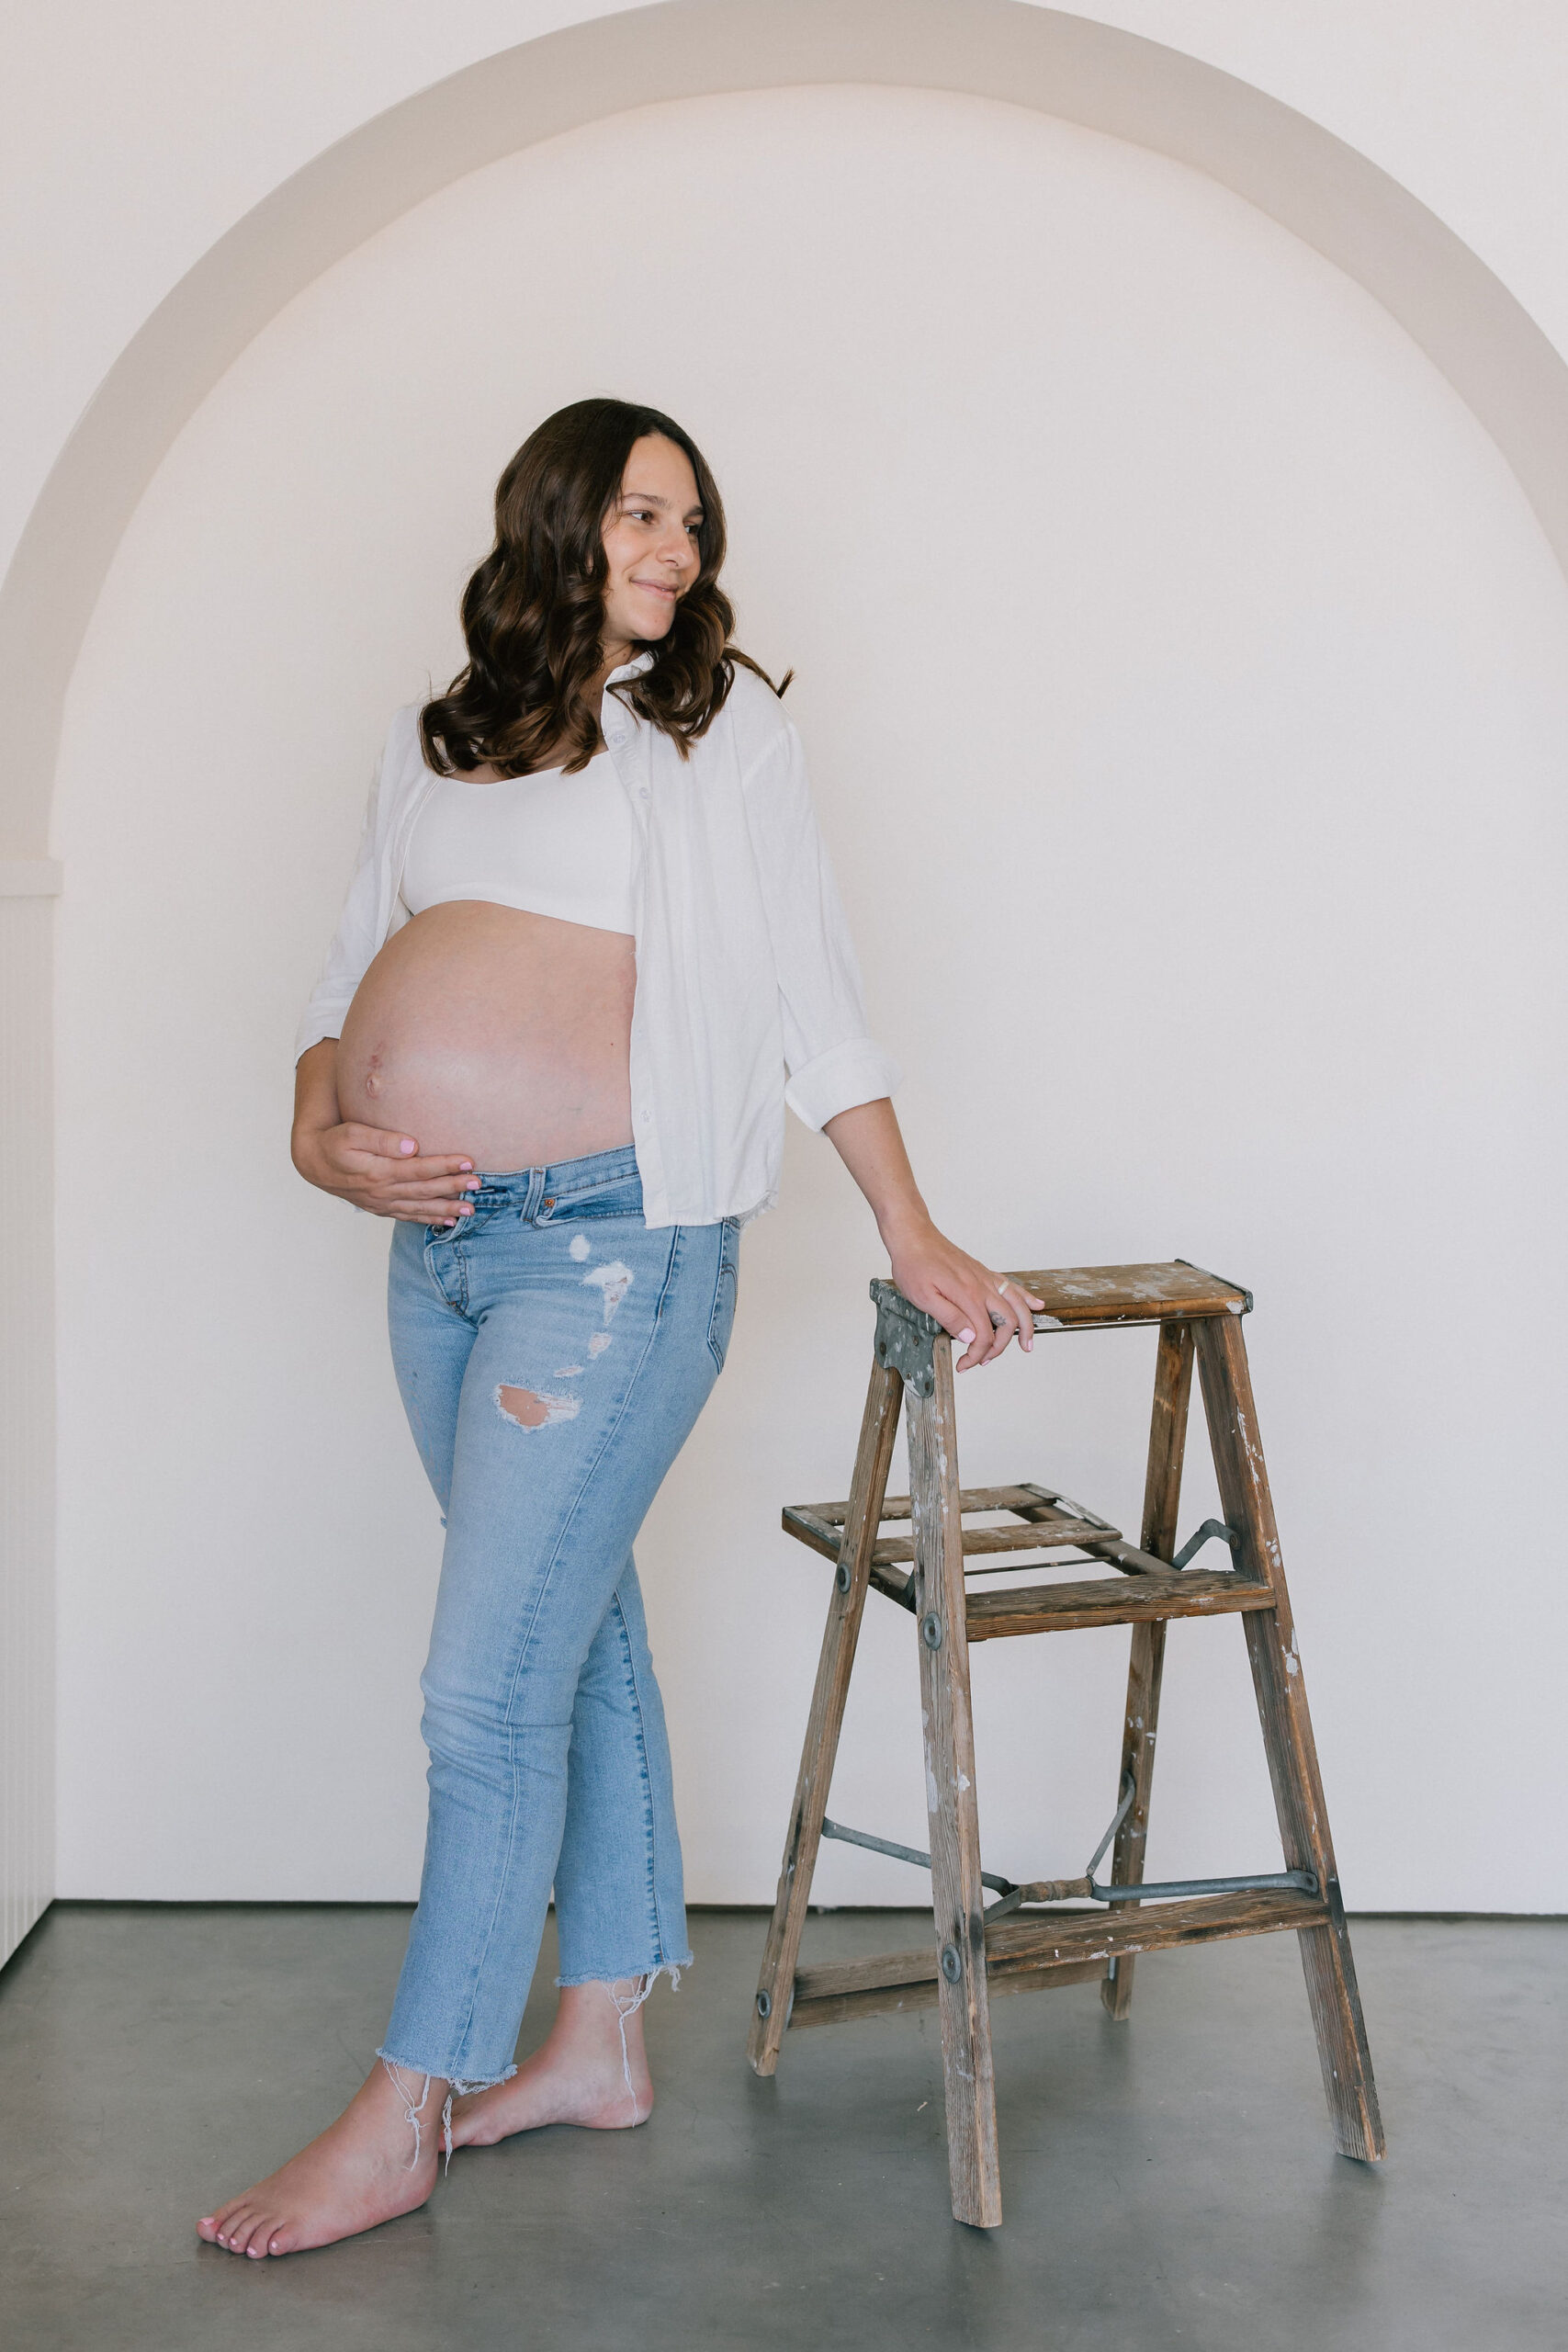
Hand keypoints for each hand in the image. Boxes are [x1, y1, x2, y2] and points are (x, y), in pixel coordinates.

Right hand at [292, 1120, 479, 1223]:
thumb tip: (412, 1145)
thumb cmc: (335, 1142)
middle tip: (478, 1184)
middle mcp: (383, 1191)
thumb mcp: (353, 1134)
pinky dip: (429, 1219)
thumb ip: (382, 1140)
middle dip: (454, 1187)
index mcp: (378, 1172)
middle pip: (425, 1190)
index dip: (445, 1166)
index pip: (419, 1169)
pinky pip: (409, 1216)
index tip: (468, 1161)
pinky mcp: (381, 1207)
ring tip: (471, 1210)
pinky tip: (448, 1222)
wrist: (314, 1162)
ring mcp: (382, 1202)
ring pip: (420, 1207)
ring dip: (447, 1209)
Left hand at [884, 1217, 1045, 1372]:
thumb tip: (971, 1338)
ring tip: (1027, 1344)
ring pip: (1017, 1304)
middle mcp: (982, 1287)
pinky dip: (1026, 1298)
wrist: (914, 1236)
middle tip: (985, 1360)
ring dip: (1026, 1326)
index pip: (984, 1335)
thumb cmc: (914, 1264)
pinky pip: (1012, 1287)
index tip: (965, 1364)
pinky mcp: (983, 1273)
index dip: (977, 1355)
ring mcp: (985, 1279)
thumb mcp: (923, 1297)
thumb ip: (949, 1317)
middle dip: (1000, 1347)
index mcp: (968, 1296)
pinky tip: (1036, 1305)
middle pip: (1007, 1323)